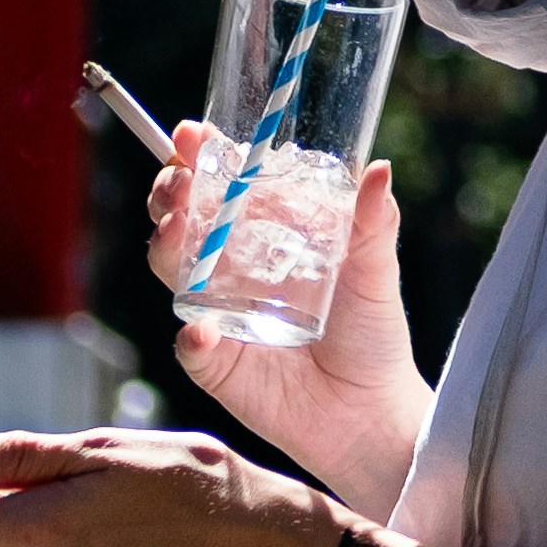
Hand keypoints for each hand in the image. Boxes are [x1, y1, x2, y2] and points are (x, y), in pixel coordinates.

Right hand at [147, 124, 430, 518]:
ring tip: (176, 227)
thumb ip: (374, 224)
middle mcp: (230, 266)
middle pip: (182, 218)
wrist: (368, 412)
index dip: (201, 156)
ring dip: (166, 245)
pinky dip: (192, 336)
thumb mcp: (375, 273)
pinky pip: (191, 345)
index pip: (220, 183)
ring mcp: (216, 311)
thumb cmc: (370, 332)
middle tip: (178, 180)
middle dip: (170, 192)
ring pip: (171, 270)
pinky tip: (202, 329)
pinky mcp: (215, 362)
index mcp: (264, 232)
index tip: (193, 133)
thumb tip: (380, 170)